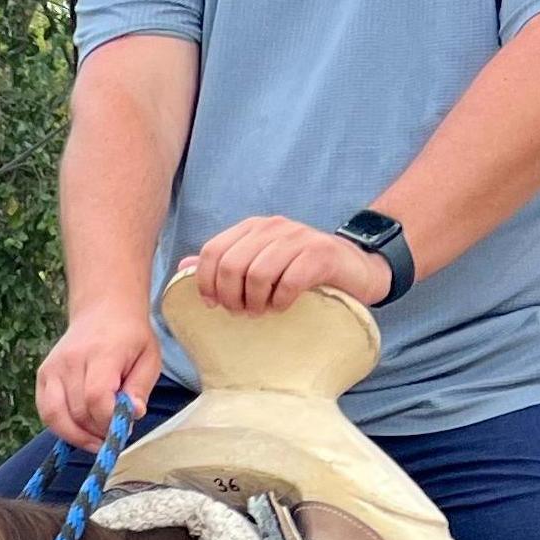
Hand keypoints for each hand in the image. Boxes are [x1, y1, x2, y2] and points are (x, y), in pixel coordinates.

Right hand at [36, 302, 164, 448]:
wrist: (103, 311)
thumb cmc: (130, 337)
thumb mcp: (150, 358)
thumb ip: (141, 388)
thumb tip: (133, 414)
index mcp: (101, 353)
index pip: (96, 397)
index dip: (108, 421)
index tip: (124, 427)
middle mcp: (71, 360)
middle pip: (77, 411)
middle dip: (97, 431)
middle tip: (114, 433)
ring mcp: (52, 368)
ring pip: (56, 416)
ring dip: (78, 435)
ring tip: (97, 438)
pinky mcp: (43, 375)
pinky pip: (46, 412)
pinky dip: (61, 428)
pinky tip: (80, 431)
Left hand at [181, 215, 386, 314]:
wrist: (356, 268)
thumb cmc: (302, 271)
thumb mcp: (260, 264)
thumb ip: (224, 263)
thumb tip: (183, 267)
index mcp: (253, 228)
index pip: (213, 251)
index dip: (206, 282)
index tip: (213, 305)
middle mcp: (273, 227)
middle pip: (231, 265)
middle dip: (230, 296)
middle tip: (242, 312)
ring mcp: (299, 238)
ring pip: (257, 274)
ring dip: (255, 302)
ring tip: (262, 311)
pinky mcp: (321, 254)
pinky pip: (288, 281)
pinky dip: (281, 301)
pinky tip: (284, 306)